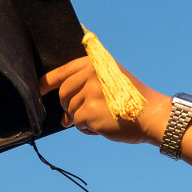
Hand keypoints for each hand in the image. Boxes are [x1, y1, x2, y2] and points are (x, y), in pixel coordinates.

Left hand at [40, 56, 168, 145]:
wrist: (153, 116)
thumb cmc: (133, 102)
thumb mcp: (113, 81)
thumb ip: (88, 86)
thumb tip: (63, 113)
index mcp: (97, 63)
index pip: (65, 70)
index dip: (48, 81)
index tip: (38, 88)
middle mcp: (92, 73)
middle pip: (63, 93)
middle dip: (69, 106)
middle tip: (85, 113)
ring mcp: (90, 91)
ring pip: (69, 109)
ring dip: (81, 119)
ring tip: (103, 117)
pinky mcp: (89, 111)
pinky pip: (77, 123)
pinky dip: (87, 129)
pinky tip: (103, 126)